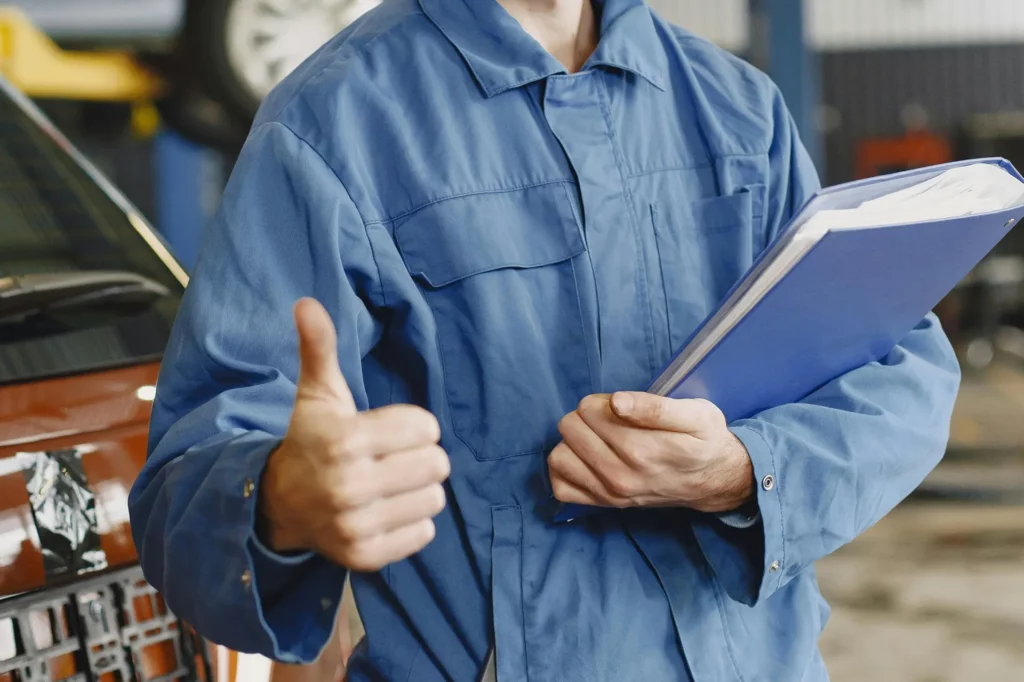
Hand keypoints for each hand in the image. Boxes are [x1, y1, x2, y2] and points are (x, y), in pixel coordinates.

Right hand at [259, 298, 450, 571]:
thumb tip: (307, 302)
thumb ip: (319, 347)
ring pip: (435, 499)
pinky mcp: (365, 557)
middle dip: (421, 457)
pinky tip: (387, 510)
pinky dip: (413, 521)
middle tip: (393, 459)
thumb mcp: (317, 393)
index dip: (413, 425)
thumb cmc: (311, 439)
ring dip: (420, 489)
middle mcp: (348, 487)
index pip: (426, 427)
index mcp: (343, 440)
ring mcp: (356, 526)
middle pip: (437, 464)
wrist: (279, 505)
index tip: (387, 431)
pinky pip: (424, 532)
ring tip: (392, 484)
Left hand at [548, 393, 754, 512]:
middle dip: (587, 417)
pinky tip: (585, 459)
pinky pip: (561, 486)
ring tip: (597, 439)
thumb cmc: (704, 441)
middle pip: (570, 427)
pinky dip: (567, 469)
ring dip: (573, 442)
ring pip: (559, 455)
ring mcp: (609, 493)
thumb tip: (616, 402)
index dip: (603, 401)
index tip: (622, 408)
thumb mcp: (695, 414)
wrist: (714, 481)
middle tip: (612, 422)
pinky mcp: (602, 504)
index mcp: (642, 449)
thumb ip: (655, 407)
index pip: (590, 409)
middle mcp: (621, 475)